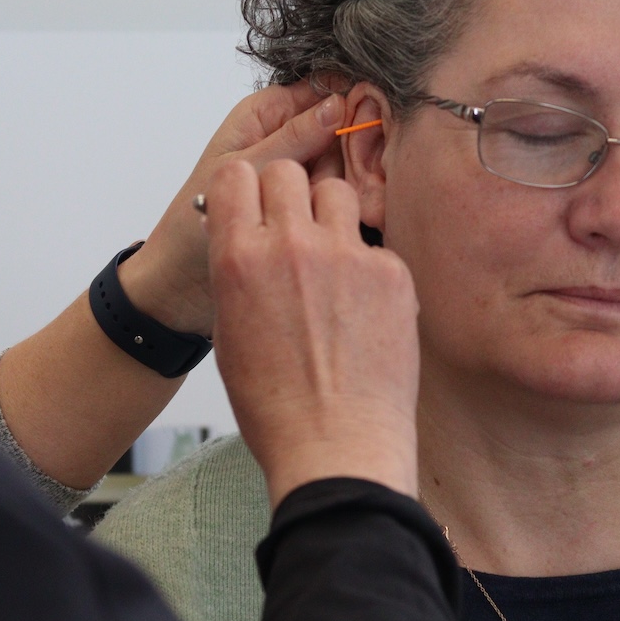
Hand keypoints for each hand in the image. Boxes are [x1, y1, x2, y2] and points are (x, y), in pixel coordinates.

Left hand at [119, 81, 345, 335]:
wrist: (181, 281)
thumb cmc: (192, 224)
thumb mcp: (245, 171)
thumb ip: (292, 139)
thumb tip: (336, 106)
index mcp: (265, 114)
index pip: (323, 88)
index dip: (349, 101)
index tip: (365, 125)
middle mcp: (285, 136)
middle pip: (341, 127)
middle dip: (347, 151)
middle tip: (330, 180)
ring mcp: (298, 170)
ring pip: (344, 163)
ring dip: (341, 184)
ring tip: (317, 210)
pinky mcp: (304, 203)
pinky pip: (336, 194)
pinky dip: (339, 206)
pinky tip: (330, 223)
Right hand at [204, 159, 419, 506]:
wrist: (337, 448)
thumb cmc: (276, 405)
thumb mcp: (228, 332)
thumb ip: (236, 273)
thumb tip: (246, 241)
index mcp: (238, 258)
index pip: (234, 174)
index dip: (241, 190)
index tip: (250, 206)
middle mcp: (291, 245)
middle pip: (287, 172)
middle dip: (285, 194)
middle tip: (291, 229)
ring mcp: (346, 255)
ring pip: (335, 193)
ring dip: (327, 216)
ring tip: (330, 260)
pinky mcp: (391, 273)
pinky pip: (372, 244)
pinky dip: (365, 265)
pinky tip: (361, 307)